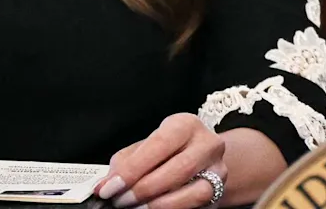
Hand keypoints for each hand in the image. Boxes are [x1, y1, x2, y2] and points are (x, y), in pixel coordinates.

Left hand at [96, 114, 227, 208]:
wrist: (201, 159)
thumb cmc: (167, 150)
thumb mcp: (146, 146)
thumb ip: (126, 163)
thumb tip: (105, 185)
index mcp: (185, 124)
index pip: (159, 145)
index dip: (132, 169)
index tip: (109, 187)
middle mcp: (208, 145)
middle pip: (177, 170)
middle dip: (143, 189)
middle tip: (120, 200)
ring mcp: (218, 171)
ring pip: (194, 193)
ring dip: (159, 204)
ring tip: (136, 208)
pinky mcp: (219, 195)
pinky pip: (197, 207)